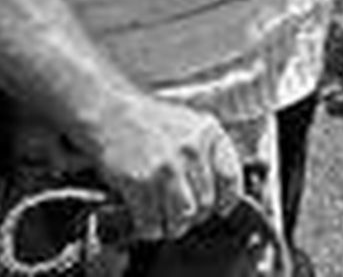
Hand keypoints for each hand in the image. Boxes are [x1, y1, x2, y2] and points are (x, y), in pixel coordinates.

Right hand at [89, 95, 243, 240]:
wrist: (111, 113)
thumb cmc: (151, 121)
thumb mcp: (193, 124)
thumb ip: (211, 151)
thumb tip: (226, 188)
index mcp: (209, 134)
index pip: (231, 177)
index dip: (228, 199)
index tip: (221, 208)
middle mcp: (191, 150)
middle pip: (206, 203)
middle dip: (196, 216)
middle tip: (186, 216)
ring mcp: (166, 167)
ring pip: (181, 217)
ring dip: (174, 227)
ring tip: (167, 222)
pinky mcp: (139, 182)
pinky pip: (151, 221)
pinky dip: (150, 228)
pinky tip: (148, 221)